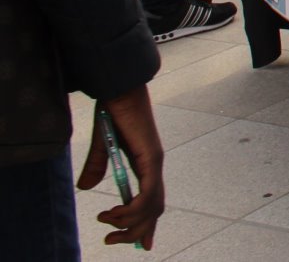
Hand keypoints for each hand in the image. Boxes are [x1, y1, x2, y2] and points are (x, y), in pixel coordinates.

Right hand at [78, 88, 165, 250]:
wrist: (119, 92)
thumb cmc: (114, 114)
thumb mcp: (102, 146)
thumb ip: (96, 167)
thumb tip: (85, 188)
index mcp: (146, 166)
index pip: (152, 202)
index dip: (148, 225)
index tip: (143, 245)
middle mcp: (154, 167)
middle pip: (154, 210)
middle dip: (137, 232)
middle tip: (112, 240)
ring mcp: (155, 163)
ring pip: (152, 207)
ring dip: (129, 223)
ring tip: (106, 224)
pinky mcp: (152, 158)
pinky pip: (148, 193)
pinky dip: (133, 209)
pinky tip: (115, 213)